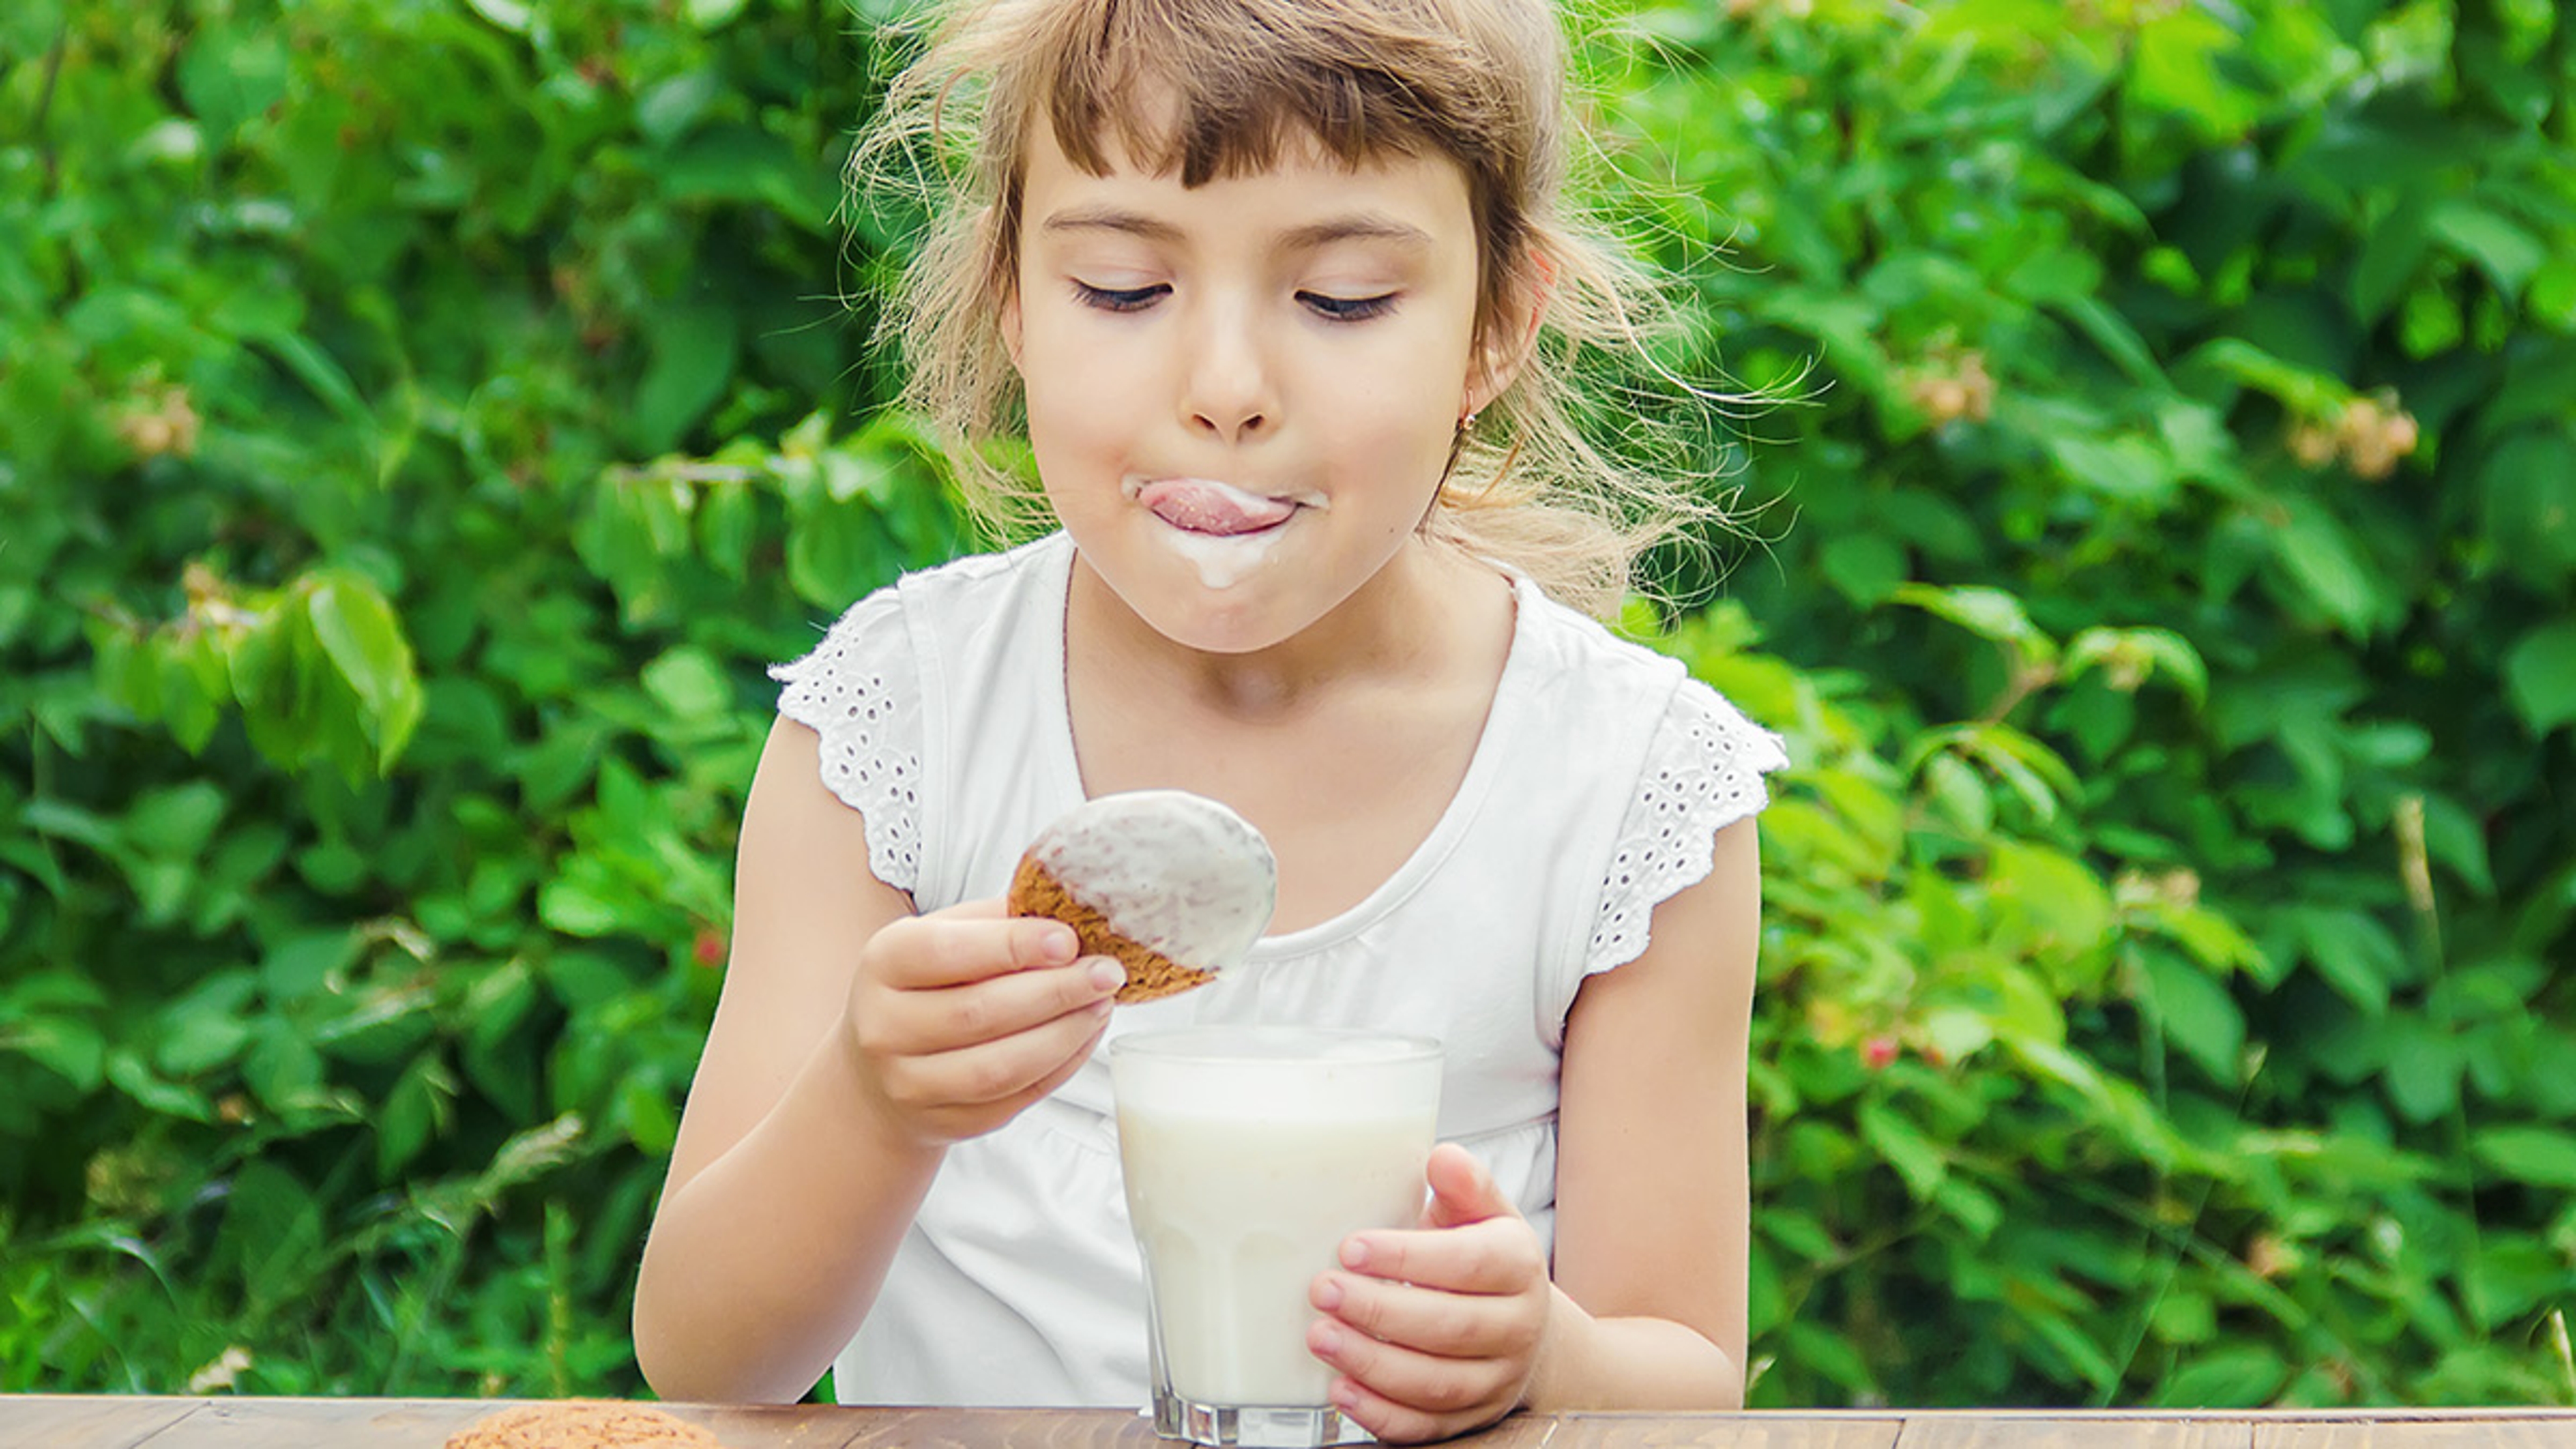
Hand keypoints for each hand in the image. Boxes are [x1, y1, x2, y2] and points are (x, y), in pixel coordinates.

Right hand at [843, 898, 1123, 1148]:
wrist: (880, 1068)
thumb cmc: (926, 985)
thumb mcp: (944, 936)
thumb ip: (998, 922)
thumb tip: (1071, 916)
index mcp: (884, 963)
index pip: (945, 952)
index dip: (1011, 946)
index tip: (1068, 940)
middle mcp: (884, 1027)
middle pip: (979, 1013)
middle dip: (1055, 991)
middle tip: (1106, 973)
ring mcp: (909, 1083)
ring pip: (1000, 1067)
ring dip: (1064, 1035)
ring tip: (1101, 1004)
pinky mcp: (944, 1122)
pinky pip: (1014, 1098)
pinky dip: (1060, 1066)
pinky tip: (1083, 1036)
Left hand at [1306, 1143, 1553, 1442]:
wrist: (1526, 1326)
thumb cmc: (1485, 1258)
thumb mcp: (1483, 1213)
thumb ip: (1464, 1185)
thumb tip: (1441, 1158)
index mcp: (1519, 1265)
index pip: (1469, 1264)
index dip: (1409, 1257)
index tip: (1351, 1248)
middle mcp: (1517, 1327)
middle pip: (1450, 1327)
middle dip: (1379, 1312)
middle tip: (1322, 1291)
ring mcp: (1497, 1379)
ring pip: (1437, 1383)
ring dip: (1372, 1363)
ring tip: (1320, 1337)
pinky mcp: (1472, 1419)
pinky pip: (1427, 1426)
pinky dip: (1381, 1413)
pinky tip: (1340, 1390)